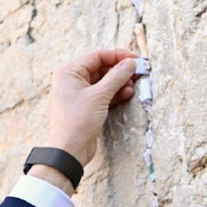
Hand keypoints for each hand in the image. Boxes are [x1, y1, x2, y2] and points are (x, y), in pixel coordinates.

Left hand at [47, 49, 137, 166]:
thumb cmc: (77, 121)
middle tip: (137, 73)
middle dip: (119, 71)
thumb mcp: (99, 95)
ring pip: (103, 82)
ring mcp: (78, 94)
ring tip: (133, 84)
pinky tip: (127, 93)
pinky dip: (114, 93)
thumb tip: (130, 63)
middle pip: (101, 68)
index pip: (97, 56)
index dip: (117, 56)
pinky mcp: (85, 106)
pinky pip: (102, 94)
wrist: (69, 150)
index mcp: (69, 72)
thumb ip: (116, 77)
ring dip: (119, 82)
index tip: (135, 60)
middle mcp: (72, 80)